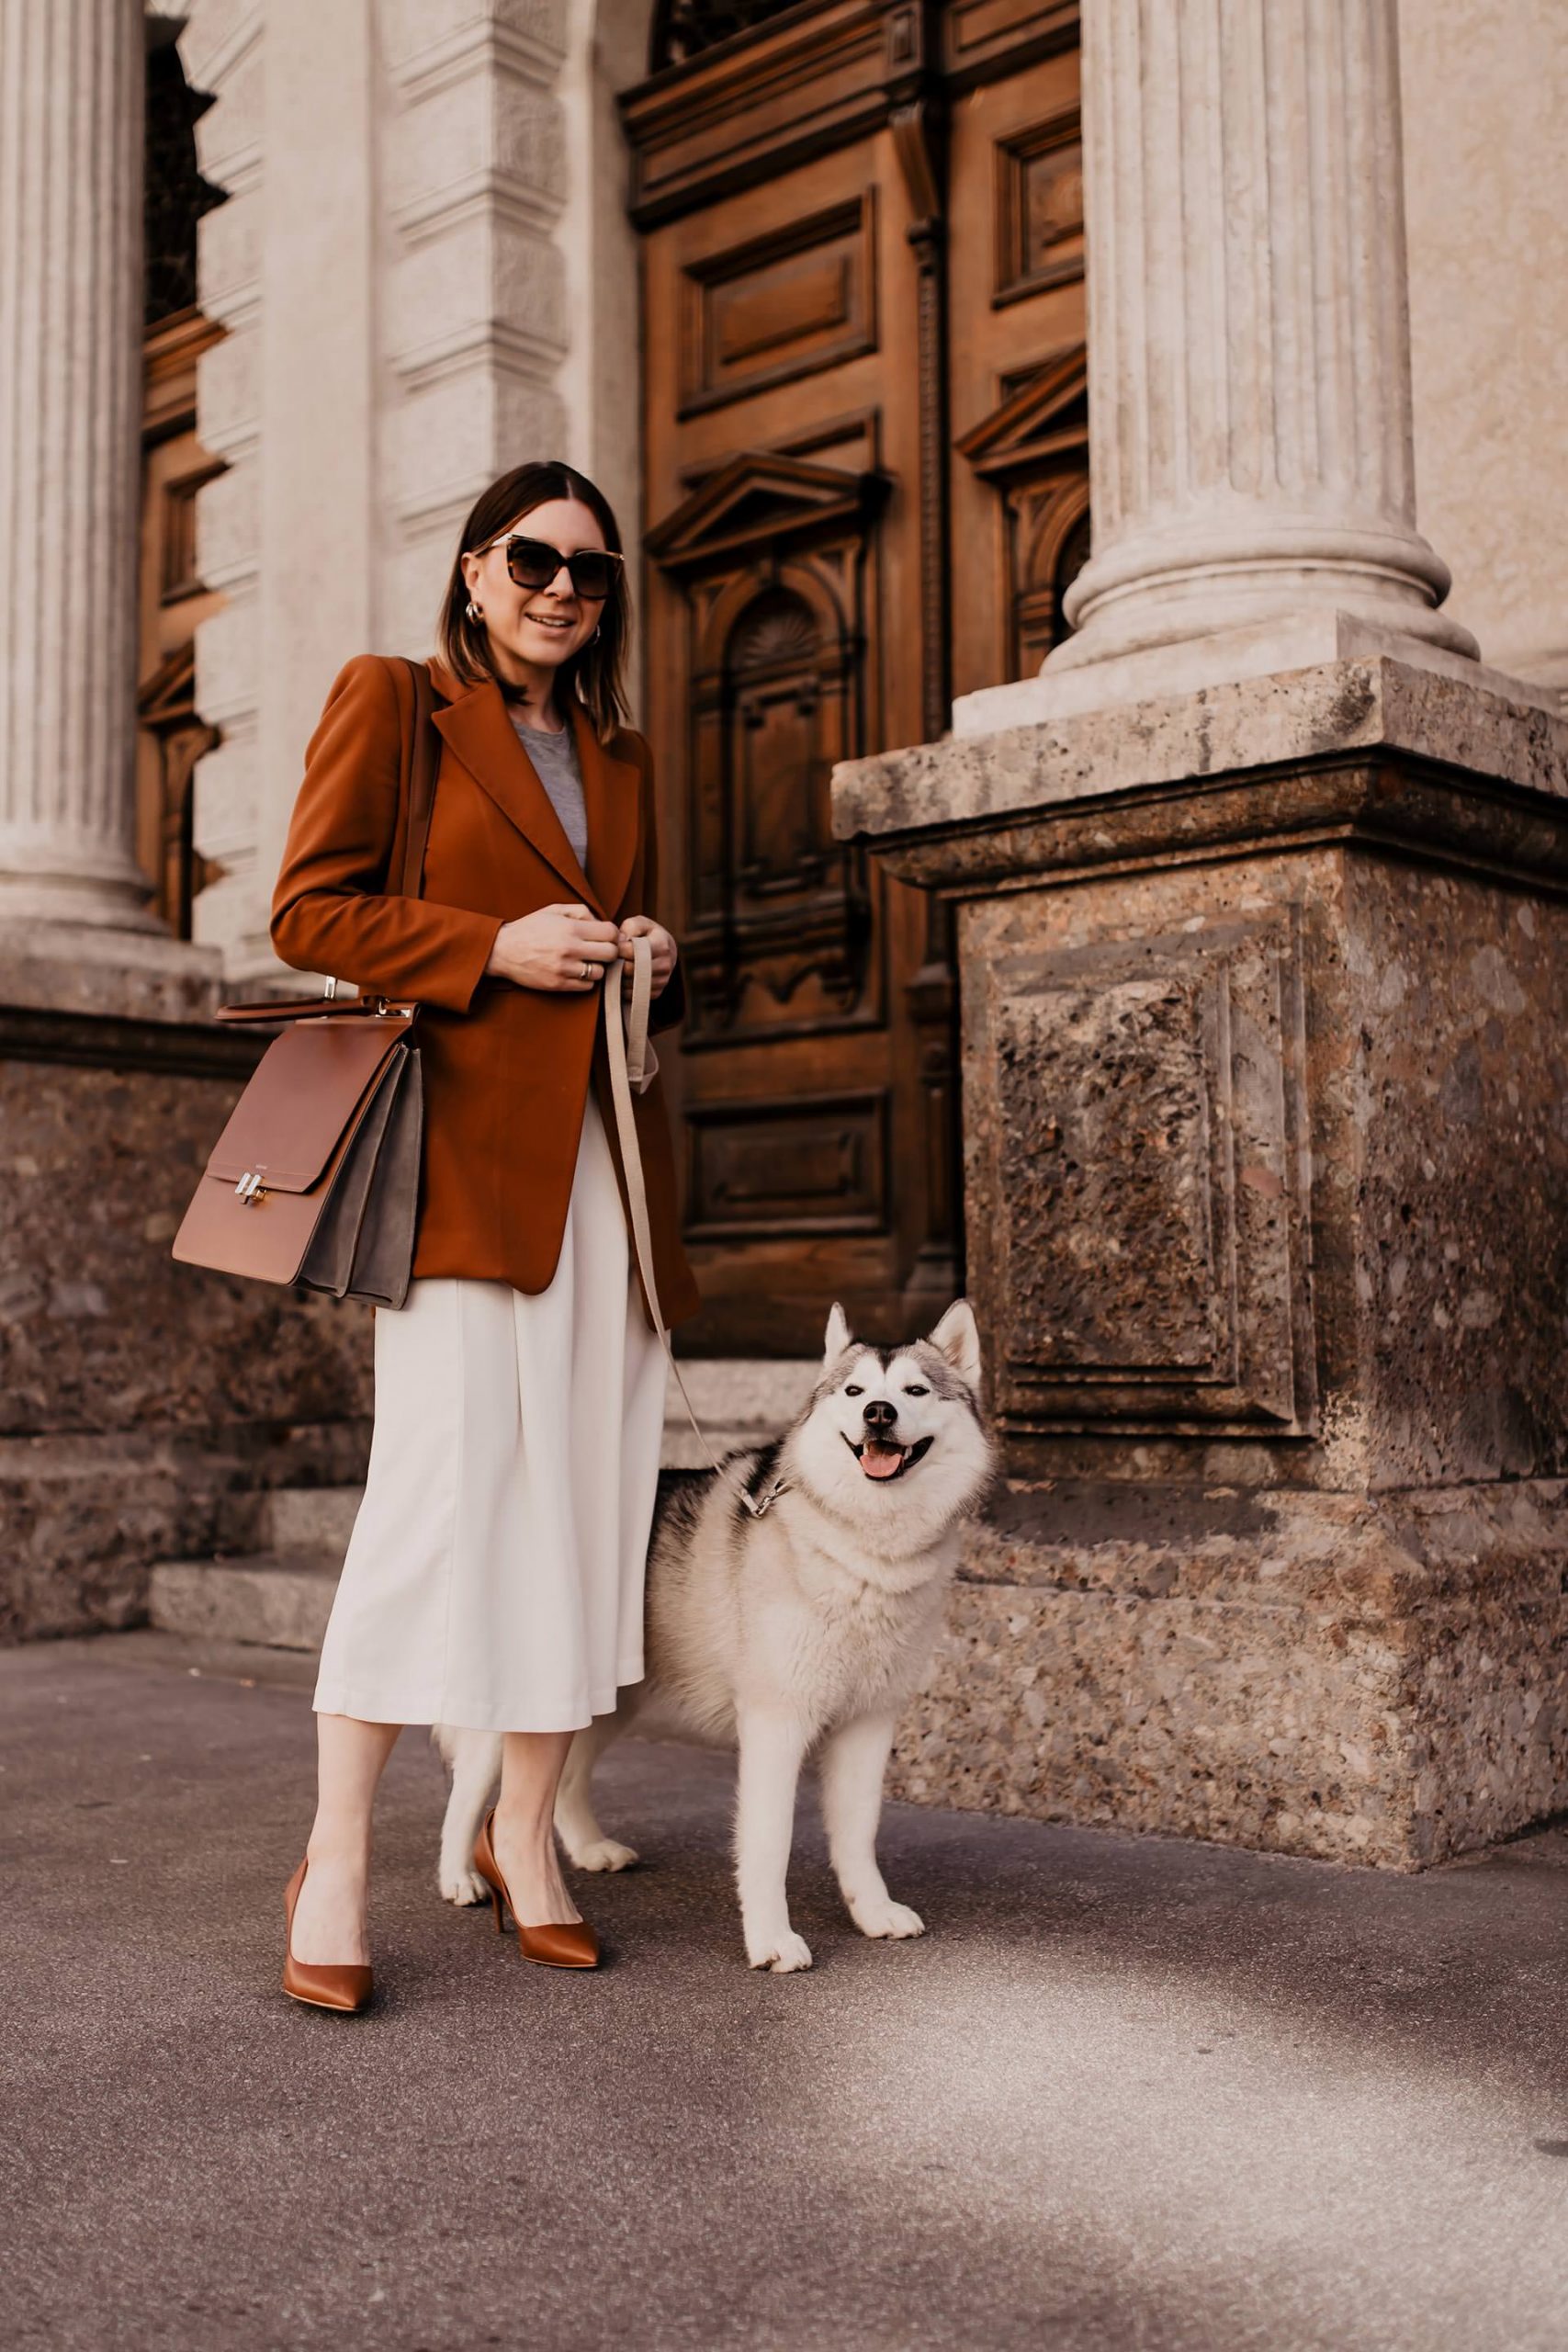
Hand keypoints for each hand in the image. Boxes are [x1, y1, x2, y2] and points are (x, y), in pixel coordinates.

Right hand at [485, 902, 621, 991]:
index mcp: (570, 928)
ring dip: (597, 967)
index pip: (610, 932)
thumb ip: (581, 911)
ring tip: (587, 962)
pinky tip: (577, 972)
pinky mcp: (558, 985)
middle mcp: (569, 948)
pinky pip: (587, 986)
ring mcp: (564, 969)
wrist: (502, 951)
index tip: (606, 937)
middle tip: (601, 950)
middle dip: (609, 951)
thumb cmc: (530, 929)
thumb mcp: (553, 910)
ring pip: (600, 972)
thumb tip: (602, 922)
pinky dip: (586, 980)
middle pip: (611, 953)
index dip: (613, 934)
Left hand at [614, 916, 676, 996]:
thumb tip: (619, 943)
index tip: (614, 947)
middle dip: (616, 965)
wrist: (666, 950)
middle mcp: (665, 964)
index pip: (631, 951)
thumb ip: (629, 927)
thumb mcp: (640, 923)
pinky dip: (624, 989)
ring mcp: (662, 980)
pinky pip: (633, 995)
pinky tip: (623, 978)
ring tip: (616, 967)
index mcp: (661, 944)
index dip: (617, 949)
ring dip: (618, 978)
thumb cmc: (648, 934)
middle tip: (611, 959)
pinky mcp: (657, 992)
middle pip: (629, 969)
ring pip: (630, 984)